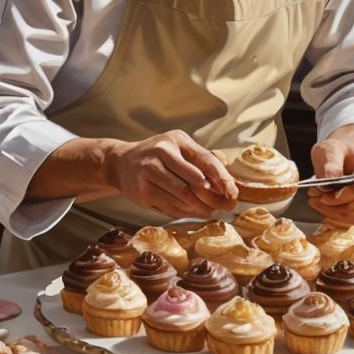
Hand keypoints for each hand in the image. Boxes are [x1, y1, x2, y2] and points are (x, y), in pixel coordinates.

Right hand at [105, 129, 238, 218]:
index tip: (232, 192)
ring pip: (183, 198)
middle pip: (194, 183)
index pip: (204, 159)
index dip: (221, 178)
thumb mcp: (179, 146)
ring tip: (213, 212)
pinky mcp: (143, 192)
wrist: (121, 163)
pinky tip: (196, 213)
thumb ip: (202, 157)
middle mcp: (161, 153)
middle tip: (226, 206)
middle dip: (213, 198)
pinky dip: (187, 213)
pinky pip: (171, 207)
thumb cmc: (157, 154)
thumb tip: (228, 173)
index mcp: (176, 141)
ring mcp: (150, 173)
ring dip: (201, 208)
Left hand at [307, 138, 353, 225]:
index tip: (323, 196)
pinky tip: (324, 210)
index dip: (342, 196)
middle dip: (334, 205)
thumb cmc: (339, 153)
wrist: (348, 158)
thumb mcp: (331, 148)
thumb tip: (329, 177)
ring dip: (333, 213)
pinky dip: (337, 218)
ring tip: (315, 203)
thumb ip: (331, 160)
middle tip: (313, 199)